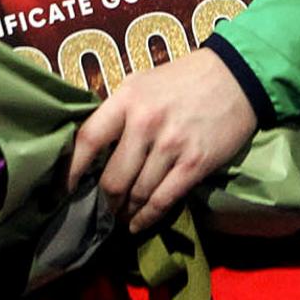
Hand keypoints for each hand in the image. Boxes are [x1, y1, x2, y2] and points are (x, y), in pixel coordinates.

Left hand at [65, 50, 255, 232]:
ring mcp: (171, 144)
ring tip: (120, 218)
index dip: (71, 170)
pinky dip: (148, 218)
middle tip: (101, 210)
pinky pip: (164, 200)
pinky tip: (138, 224)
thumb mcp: (142, 83)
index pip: (88, 139)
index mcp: (127, 97)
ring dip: (125, 212)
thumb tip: (94, 149)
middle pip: (112, 177)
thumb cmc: (183, 80)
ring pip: (138, 193)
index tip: (63, 190)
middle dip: (104, 201)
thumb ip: (118, 111)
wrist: (236, 76)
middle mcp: (145, 121)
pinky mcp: (195, 163)